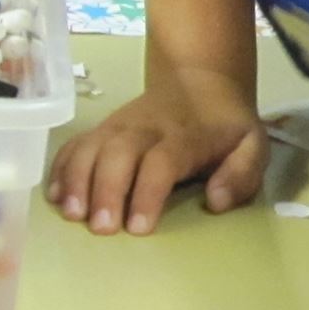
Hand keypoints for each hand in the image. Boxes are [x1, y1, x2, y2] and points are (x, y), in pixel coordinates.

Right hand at [48, 62, 267, 234]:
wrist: (201, 81)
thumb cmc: (226, 126)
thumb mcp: (252, 145)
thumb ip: (243, 173)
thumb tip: (216, 201)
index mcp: (185, 136)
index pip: (162, 161)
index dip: (147, 193)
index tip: (139, 228)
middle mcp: (146, 128)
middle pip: (118, 152)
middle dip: (106, 189)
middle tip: (100, 228)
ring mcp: (119, 125)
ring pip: (91, 146)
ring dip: (77, 179)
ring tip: (71, 214)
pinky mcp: (103, 128)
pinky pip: (76, 144)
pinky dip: (62, 168)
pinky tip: (56, 196)